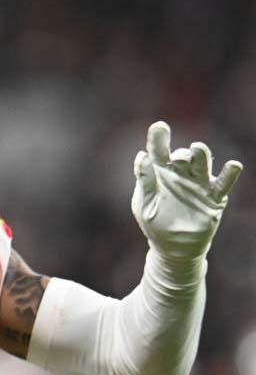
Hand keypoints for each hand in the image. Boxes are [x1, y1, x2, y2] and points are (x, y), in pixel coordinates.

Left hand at [132, 121, 241, 261]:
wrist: (174, 248)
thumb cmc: (155, 223)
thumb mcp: (144, 205)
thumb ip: (145, 181)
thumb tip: (142, 156)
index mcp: (160, 174)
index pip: (159, 152)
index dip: (159, 138)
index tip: (160, 126)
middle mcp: (181, 174)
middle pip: (182, 156)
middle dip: (181, 153)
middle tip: (177, 157)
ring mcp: (199, 184)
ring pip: (202, 164)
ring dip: (201, 155)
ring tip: (198, 148)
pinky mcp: (214, 198)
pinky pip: (224, 184)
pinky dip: (229, 174)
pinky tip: (233, 165)